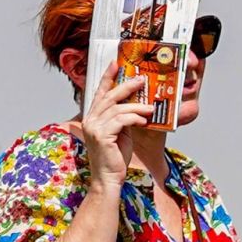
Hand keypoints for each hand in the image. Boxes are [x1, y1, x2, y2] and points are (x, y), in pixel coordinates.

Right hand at [79, 60, 152, 192]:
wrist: (108, 178)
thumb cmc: (115, 157)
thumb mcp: (121, 133)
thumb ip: (123, 118)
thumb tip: (139, 105)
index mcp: (92, 118)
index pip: (99, 93)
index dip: (107, 77)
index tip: (115, 63)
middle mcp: (90, 120)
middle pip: (109, 96)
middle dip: (127, 86)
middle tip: (142, 80)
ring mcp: (94, 128)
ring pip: (118, 108)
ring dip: (138, 107)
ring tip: (151, 108)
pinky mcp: (101, 136)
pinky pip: (122, 120)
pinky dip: (135, 118)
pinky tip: (144, 120)